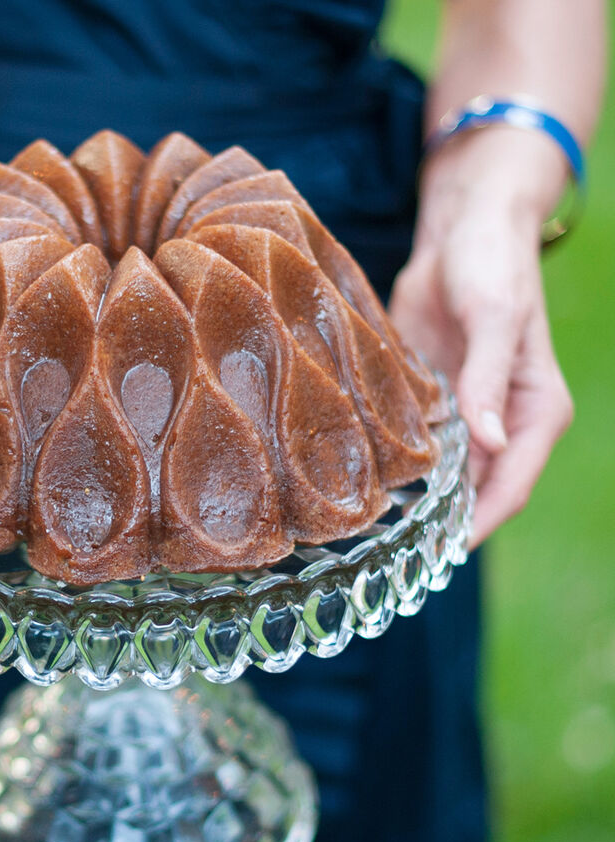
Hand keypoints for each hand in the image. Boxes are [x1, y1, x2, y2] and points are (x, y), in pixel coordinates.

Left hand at [389, 128, 573, 546]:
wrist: (462, 230)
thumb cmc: (492, 265)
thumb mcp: (495, 317)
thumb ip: (491, 380)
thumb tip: (494, 444)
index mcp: (534, 413)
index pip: (509, 486)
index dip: (476, 524)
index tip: (435, 555)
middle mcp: (501, 425)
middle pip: (473, 494)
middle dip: (440, 525)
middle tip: (389, 558)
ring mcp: (465, 418)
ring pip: (441, 479)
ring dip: (413, 504)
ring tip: (368, 536)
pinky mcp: (432, 403)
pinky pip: (415, 449)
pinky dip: (395, 470)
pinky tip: (360, 488)